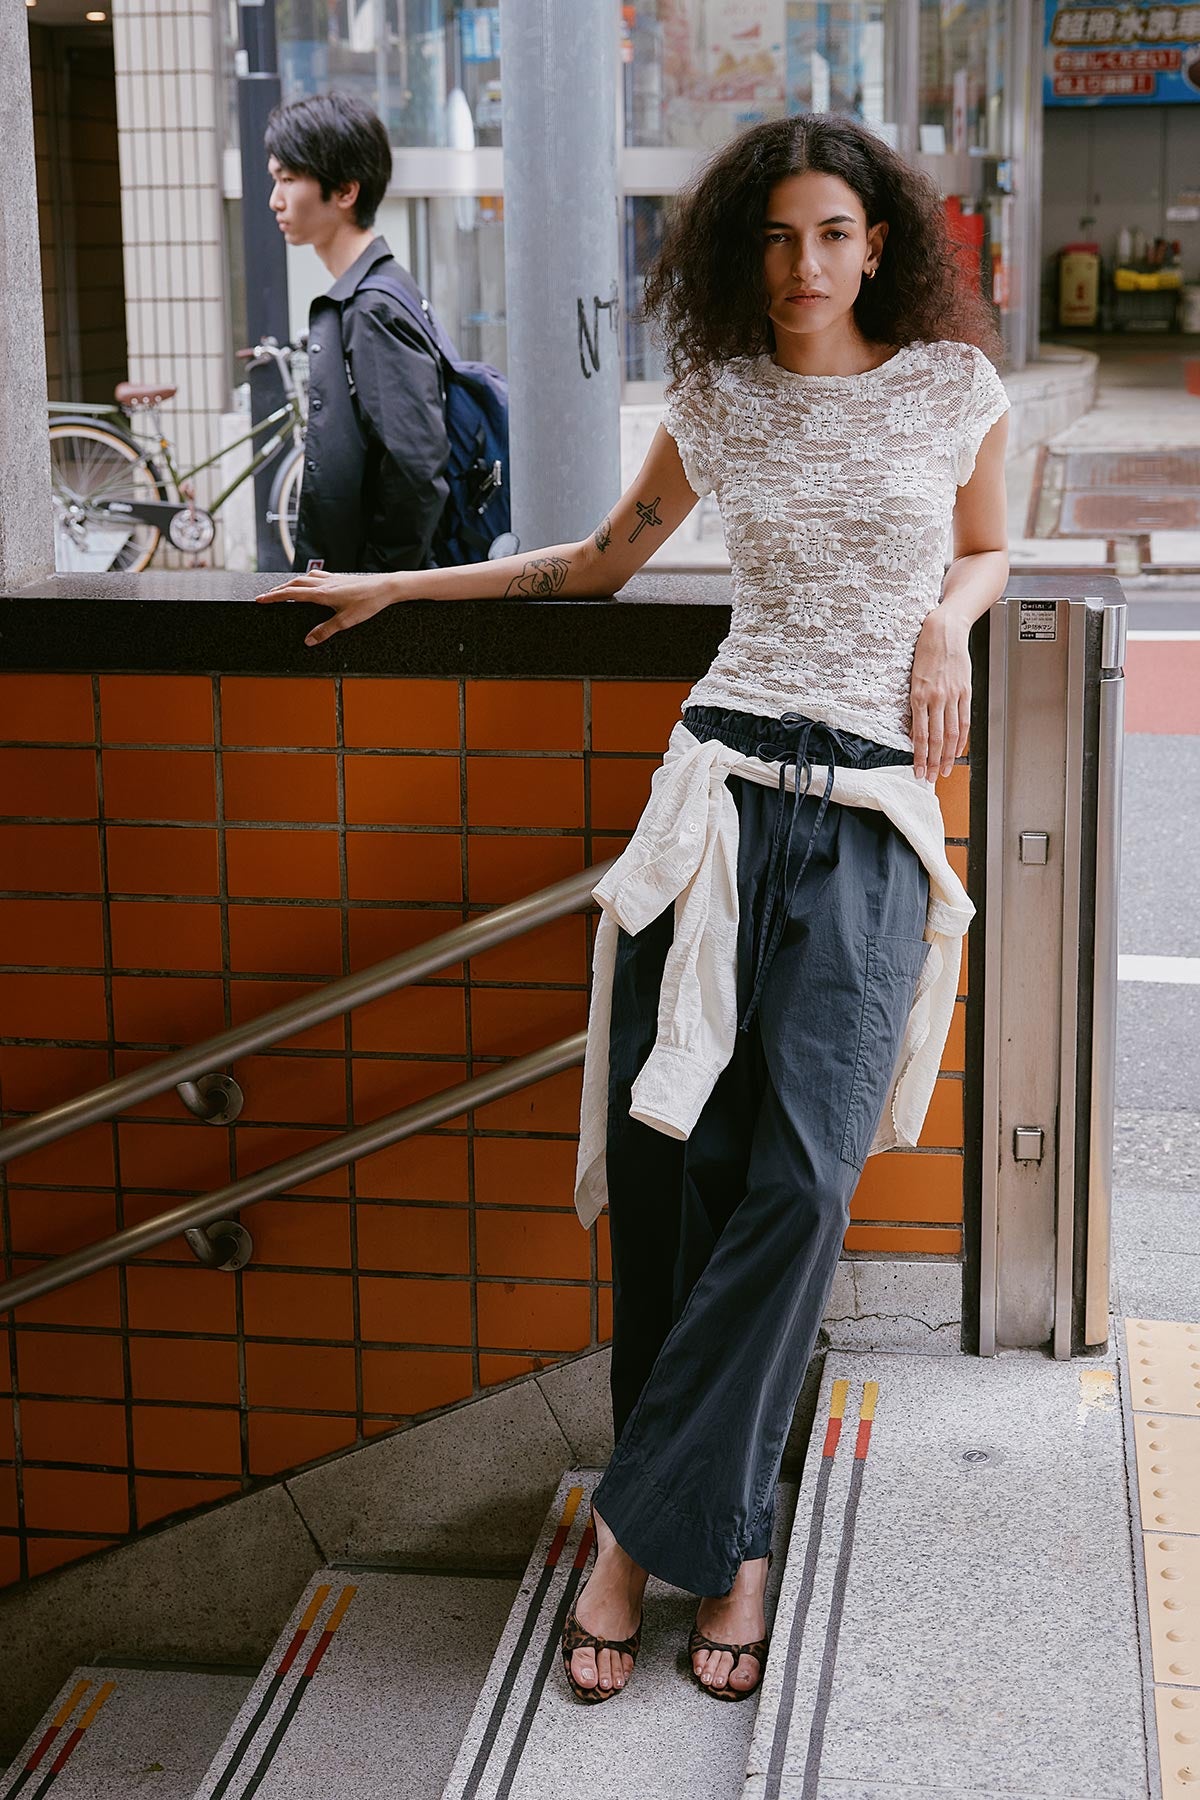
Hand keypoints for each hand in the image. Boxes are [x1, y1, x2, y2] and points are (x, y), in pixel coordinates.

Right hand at [257, 568, 405, 646]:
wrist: (386, 587)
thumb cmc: (369, 603)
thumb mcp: (346, 621)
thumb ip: (325, 631)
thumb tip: (308, 641)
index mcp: (322, 594)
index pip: (291, 594)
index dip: (273, 597)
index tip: (260, 600)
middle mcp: (324, 584)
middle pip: (293, 584)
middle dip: (277, 590)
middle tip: (265, 596)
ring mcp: (332, 579)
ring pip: (304, 578)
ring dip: (290, 583)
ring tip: (282, 590)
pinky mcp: (339, 578)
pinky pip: (316, 576)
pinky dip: (305, 579)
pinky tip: (308, 582)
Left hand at [909, 608, 970, 783]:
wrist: (944, 629)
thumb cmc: (925, 649)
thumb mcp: (913, 675)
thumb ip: (916, 701)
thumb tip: (913, 725)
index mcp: (919, 695)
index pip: (919, 734)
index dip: (919, 755)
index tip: (917, 769)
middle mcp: (936, 698)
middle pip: (935, 738)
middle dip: (931, 762)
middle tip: (929, 778)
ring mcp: (952, 696)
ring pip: (950, 733)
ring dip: (946, 755)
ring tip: (943, 771)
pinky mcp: (964, 691)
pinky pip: (964, 720)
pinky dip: (961, 738)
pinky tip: (957, 749)